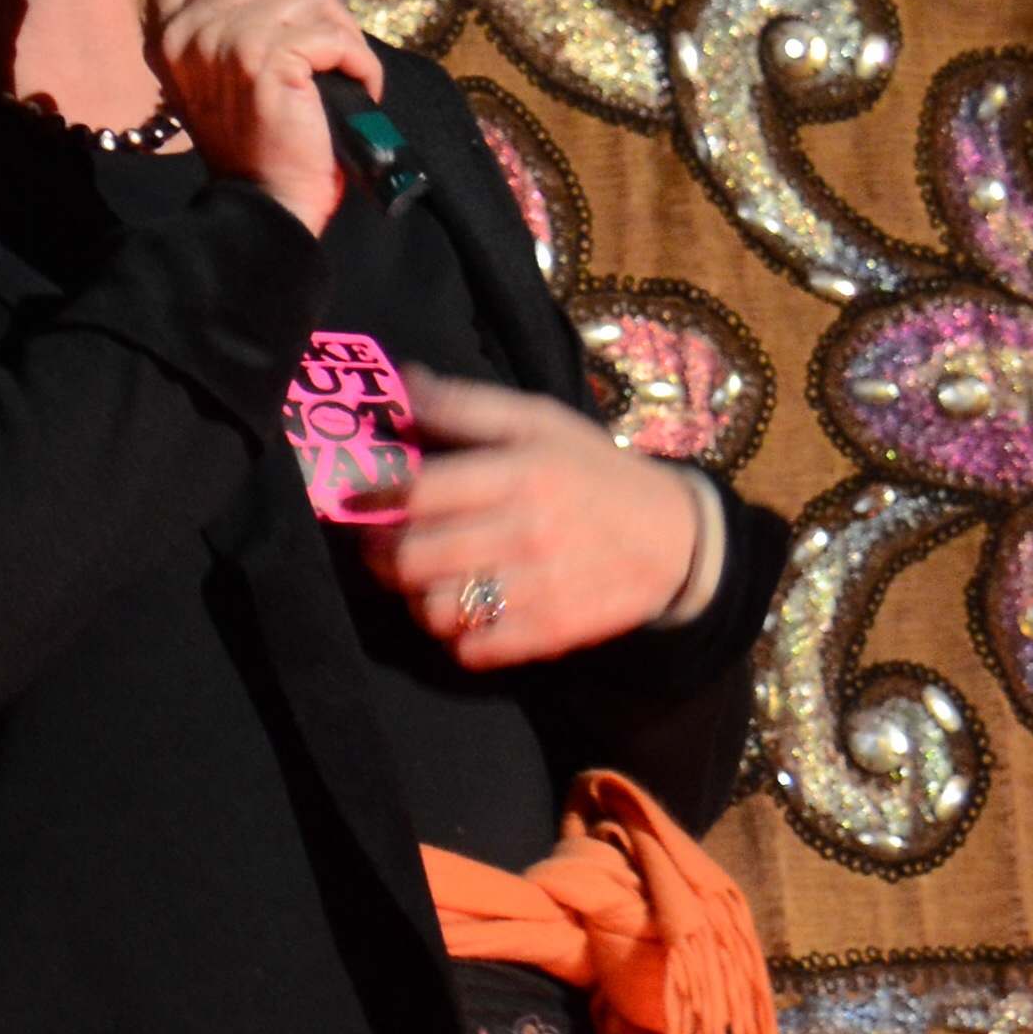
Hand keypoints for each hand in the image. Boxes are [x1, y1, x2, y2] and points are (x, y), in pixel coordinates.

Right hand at [146, 0, 380, 234]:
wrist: (263, 202)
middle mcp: (184, 29)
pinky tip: (355, 87)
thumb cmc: (255, 137)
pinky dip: (360, 60)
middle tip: (327, 33)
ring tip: (338, 71)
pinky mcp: (267, 59)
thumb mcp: (221, 66)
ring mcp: (222, 41)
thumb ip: (230, 13)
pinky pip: (336, 32)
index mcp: (165, 27)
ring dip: (342, 31)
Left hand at [361, 372, 717, 668]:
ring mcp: (541, 587)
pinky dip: (453, 635)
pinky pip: (472, 648)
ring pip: (433, 608)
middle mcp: (527, 531)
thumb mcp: (539, 421)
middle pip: (412, 557)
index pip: (417, 492)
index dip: (371, 497)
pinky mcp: (552, 631)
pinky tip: (458, 611)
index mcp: (521, 472)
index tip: (355, 498)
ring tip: (415, 579)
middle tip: (374, 545)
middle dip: (377, 553)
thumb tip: (404, 385)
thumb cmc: (592, 471)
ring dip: (410, 596)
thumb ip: (467, 406)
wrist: (677, 538)